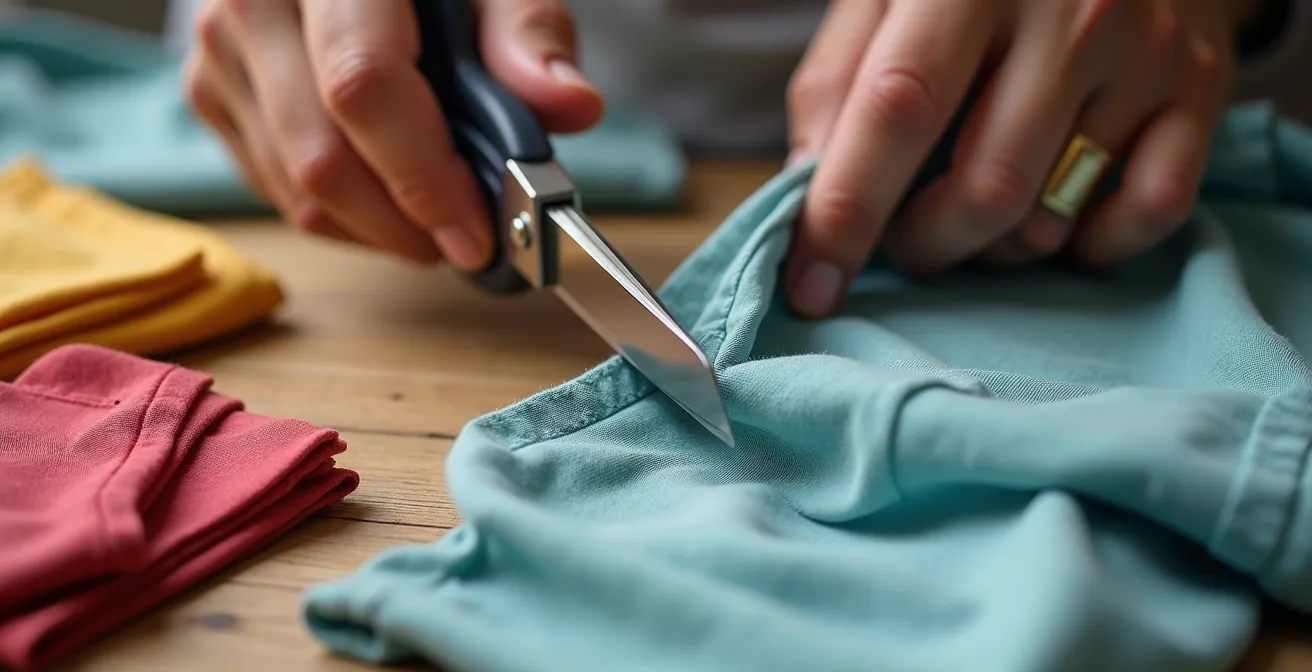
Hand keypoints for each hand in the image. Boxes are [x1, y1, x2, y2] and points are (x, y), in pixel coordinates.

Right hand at [183, 0, 603, 268]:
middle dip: (406, 224)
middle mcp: (255, 4)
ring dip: (379, 230)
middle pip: (321, 158)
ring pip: (296, 190)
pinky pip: (275, 191)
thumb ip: (530, 35)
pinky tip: (388, 197)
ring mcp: (221, 51)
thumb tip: (571, 105)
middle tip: (468, 242)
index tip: (477, 229)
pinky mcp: (210, 92)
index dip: (422, 175)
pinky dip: (343, 218)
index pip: (363, 85)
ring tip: (437, 217)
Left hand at [784, 0, 1248, 317]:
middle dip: (922, 244)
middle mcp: (1072, 10)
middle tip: (903, 235)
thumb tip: (806, 183)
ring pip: (1054, 216)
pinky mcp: (1202, 87)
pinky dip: (1089, 243)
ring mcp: (1148, 50)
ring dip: (992, 249)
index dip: (846, 212)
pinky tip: (1055, 215)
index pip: (898, 110)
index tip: (811, 286)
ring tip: (969, 209)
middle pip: (984, 189)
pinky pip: (1146, 213)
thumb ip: (838, 78)